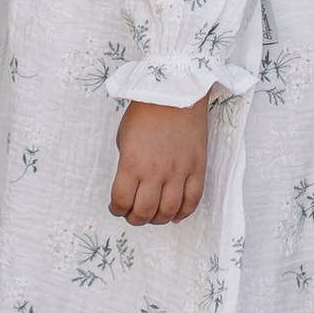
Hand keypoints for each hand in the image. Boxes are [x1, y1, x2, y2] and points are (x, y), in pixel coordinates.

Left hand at [110, 97, 208, 225]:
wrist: (175, 92)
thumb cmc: (146, 111)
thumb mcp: (124, 138)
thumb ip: (128, 165)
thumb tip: (131, 185)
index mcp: (132, 163)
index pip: (122, 201)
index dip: (116, 209)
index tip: (116, 207)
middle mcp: (155, 172)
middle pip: (144, 212)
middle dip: (135, 218)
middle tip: (133, 215)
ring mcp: (178, 172)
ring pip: (169, 211)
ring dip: (158, 219)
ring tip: (153, 215)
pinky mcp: (197, 169)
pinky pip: (193, 200)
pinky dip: (183, 213)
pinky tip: (175, 214)